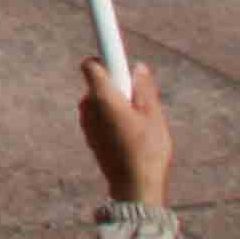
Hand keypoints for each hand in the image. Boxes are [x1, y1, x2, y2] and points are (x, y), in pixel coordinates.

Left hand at [79, 58, 173, 205]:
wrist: (134, 187)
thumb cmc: (146, 150)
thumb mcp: (153, 114)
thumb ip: (143, 87)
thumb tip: (137, 67)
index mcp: (102, 97)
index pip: (91, 64)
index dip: (103, 57)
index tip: (113, 51)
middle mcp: (88, 107)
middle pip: (97, 82)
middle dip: (116, 84)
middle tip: (138, 100)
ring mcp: (86, 123)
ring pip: (99, 100)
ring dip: (114, 103)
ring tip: (137, 122)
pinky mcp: (90, 136)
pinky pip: (99, 116)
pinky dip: (111, 117)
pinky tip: (129, 134)